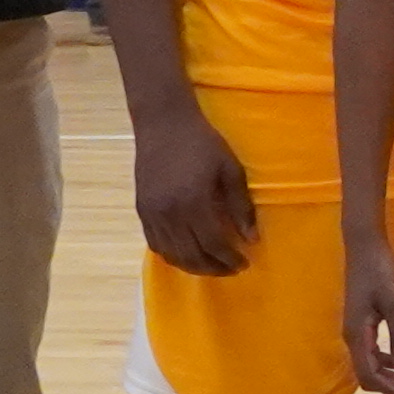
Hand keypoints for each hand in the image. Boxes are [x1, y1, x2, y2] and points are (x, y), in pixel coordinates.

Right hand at [133, 106, 257, 276]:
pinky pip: (155, 244)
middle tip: (232, 269)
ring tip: (213, 266)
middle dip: (214, 268)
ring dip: (194, 267)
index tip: (245, 262)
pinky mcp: (141, 210)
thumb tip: (251, 239)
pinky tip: (188, 255)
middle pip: (192, 255)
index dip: (230, 258)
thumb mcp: (231, 170)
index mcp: (194, 202)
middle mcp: (169, 213)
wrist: (163, 124)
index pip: (213, 244)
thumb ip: (241, 206)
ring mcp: (152, 214)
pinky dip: (172, 256)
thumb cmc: (203, 143)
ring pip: (172, 254)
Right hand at [340, 235, 393, 393]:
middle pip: (370, 373)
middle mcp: (352, 338)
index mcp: (357, 336)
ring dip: (393, 373)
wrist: (365, 248)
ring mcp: (356, 331)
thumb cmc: (381, 272)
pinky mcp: (362, 323)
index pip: (370, 375)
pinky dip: (388, 360)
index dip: (390, 389)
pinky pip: (372, 351)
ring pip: (371, 363)